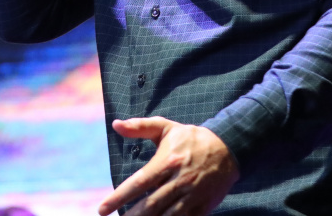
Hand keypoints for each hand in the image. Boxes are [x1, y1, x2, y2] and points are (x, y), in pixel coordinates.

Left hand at [97, 117, 239, 215]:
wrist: (229, 148)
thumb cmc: (192, 138)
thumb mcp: (166, 128)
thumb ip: (140, 127)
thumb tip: (116, 124)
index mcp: (167, 161)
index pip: (139, 182)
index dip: (119, 197)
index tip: (102, 208)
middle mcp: (179, 180)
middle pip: (150, 205)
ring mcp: (192, 195)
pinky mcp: (203, 207)